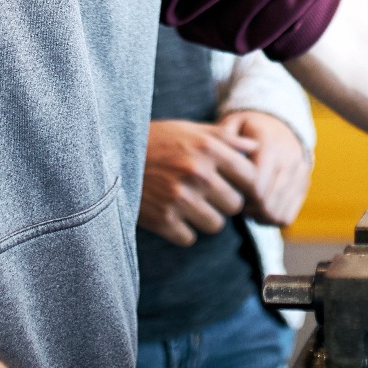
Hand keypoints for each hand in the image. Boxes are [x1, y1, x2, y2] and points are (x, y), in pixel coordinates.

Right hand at [139, 119, 260, 246]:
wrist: (111, 156)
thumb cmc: (156, 141)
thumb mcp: (190, 130)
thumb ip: (225, 138)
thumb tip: (256, 145)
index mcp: (209, 148)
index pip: (251, 177)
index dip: (245, 183)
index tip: (235, 184)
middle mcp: (198, 173)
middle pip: (235, 205)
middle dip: (224, 202)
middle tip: (207, 195)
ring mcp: (180, 198)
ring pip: (216, 225)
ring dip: (205, 218)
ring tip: (189, 204)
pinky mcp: (163, 220)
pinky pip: (189, 237)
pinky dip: (182, 230)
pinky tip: (171, 214)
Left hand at [218, 110, 310, 226]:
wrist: (279, 123)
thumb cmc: (248, 128)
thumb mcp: (233, 122)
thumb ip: (224, 137)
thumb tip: (223, 156)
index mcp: (271, 144)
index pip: (257, 185)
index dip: (240, 196)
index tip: (229, 192)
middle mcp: (290, 159)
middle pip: (267, 203)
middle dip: (247, 209)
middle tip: (234, 202)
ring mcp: (300, 174)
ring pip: (277, 213)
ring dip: (257, 216)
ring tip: (246, 206)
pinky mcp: (304, 185)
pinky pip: (287, 217)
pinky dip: (270, 220)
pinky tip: (258, 210)